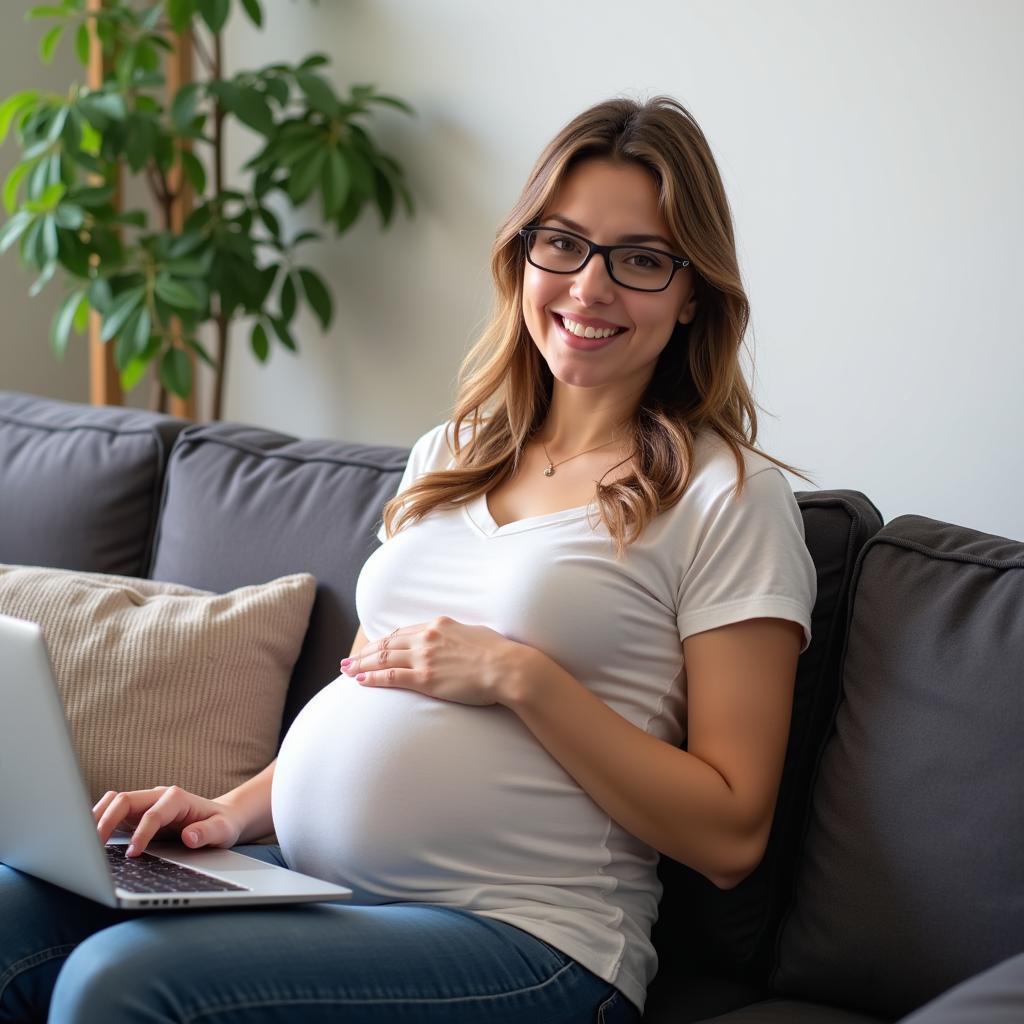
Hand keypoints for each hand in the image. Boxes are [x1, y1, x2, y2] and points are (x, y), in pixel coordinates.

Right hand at [93, 785, 242, 858]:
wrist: (222, 818)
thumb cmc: (222, 825)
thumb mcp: (224, 831)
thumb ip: (208, 833)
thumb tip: (190, 837)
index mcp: (178, 798)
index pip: (153, 813)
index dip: (141, 833)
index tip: (134, 854)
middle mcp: (158, 796)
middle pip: (125, 800)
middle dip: (107, 820)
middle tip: (94, 847)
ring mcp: (146, 803)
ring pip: (114, 802)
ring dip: (97, 817)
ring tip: (84, 842)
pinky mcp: (137, 814)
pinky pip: (113, 811)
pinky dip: (99, 820)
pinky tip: (91, 839)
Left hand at [339, 616, 531, 706]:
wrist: (507, 668)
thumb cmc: (499, 653)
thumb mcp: (476, 634)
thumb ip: (458, 636)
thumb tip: (455, 641)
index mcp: (439, 625)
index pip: (404, 632)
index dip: (385, 641)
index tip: (374, 646)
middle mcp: (428, 637)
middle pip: (388, 644)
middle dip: (366, 652)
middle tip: (349, 659)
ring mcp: (424, 657)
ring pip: (384, 658)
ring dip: (362, 664)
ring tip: (347, 669)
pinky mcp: (424, 678)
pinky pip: (390, 677)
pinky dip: (372, 678)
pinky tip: (359, 680)